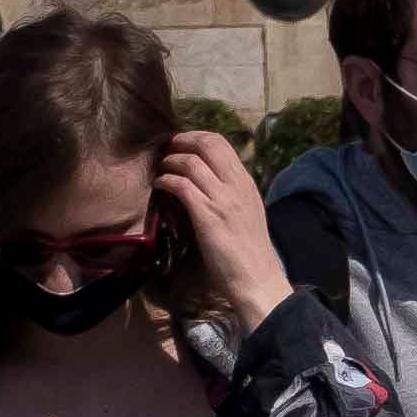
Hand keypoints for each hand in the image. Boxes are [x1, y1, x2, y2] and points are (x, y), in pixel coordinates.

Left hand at [161, 132, 291, 326]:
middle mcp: (236, 185)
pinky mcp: (207, 214)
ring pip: (190, 162)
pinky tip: (160, 187)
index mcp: (245, 183)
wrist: (257, 278)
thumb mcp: (246, 213)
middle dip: (181, 141)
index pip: (221, 144)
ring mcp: (222, 198)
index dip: (196, 138)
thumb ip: (230, 194)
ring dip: (170, 161)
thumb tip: (208, 183)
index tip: (181, 144)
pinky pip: (181, 185)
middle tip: (167, 149)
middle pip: (207, 144)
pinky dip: (166, 181)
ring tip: (161, 169)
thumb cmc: (249, 253)